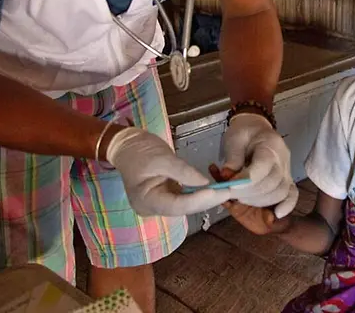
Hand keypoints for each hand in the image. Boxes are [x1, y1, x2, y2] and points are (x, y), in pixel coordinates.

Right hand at [106, 127, 232, 216]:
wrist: (125, 145)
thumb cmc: (139, 150)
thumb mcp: (162, 157)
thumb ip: (183, 172)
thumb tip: (205, 183)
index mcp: (145, 200)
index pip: (176, 205)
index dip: (199, 200)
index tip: (218, 192)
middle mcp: (151, 208)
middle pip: (183, 208)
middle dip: (206, 200)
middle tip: (229, 192)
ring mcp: (158, 204)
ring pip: (185, 205)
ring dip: (205, 198)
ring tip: (225, 191)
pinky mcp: (164, 197)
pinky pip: (183, 199)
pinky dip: (198, 194)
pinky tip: (213, 189)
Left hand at [222, 113, 298, 218]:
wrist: (256, 127)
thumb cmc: (244, 132)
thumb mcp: (234, 139)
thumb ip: (232, 159)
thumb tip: (226, 178)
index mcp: (270, 145)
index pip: (262, 167)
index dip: (245, 181)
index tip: (229, 186)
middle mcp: (283, 159)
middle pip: (272, 183)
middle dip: (250, 193)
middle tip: (231, 193)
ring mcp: (287, 170)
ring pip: (281, 192)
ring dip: (259, 201)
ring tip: (241, 198)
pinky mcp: (287, 179)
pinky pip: (292, 194)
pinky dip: (286, 206)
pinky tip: (276, 214)